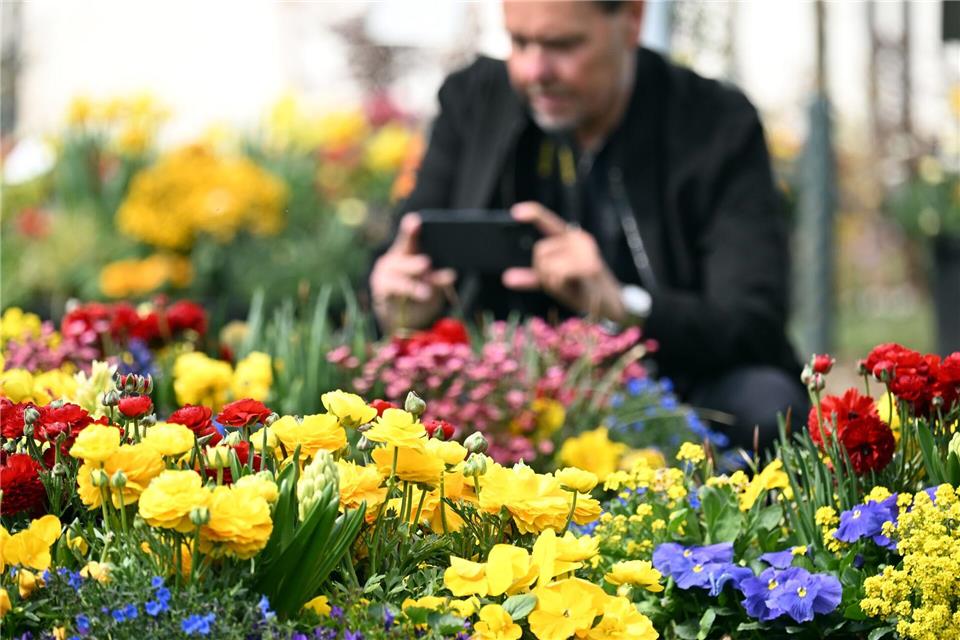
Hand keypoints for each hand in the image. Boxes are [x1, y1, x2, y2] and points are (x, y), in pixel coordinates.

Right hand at [370, 213, 456, 332]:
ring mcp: (384, 277)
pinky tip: (415, 300)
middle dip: (415, 262)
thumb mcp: (432, 283)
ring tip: (426, 292)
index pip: (408, 238)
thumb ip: (439, 277)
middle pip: (403, 259)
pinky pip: (394, 294)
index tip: (416, 221)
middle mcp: (393, 261)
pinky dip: (406, 298)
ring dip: (413, 286)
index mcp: (406, 251)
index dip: (411, 230)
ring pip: (399, 279)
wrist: (400, 316)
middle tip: (426, 263)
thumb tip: (450, 274)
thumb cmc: (418, 291)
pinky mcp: (382, 293)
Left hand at [502, 202, 625, 321]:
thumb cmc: (582, 289)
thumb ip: (533, 276)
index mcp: (571, 237)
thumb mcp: (555, 280)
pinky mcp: (589, 266)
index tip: (515, 212)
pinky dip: (559, 286)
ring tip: (571, 285)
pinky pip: (556, 275)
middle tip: (563, 281)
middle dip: (542, 272)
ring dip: (551, 282)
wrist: (611, 304)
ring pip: (545, 265)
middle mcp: (579, 239)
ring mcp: (586, 251)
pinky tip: (574, 288)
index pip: (549, 221)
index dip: (533, 213)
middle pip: (539, 251)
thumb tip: (506, 278)